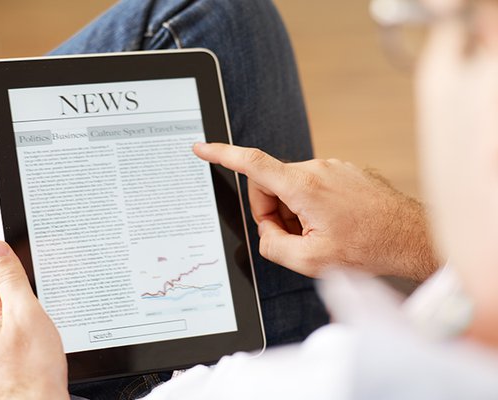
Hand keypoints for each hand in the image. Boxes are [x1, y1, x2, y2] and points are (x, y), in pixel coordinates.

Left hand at [0, 240, 68, 399]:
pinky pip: (20, 342)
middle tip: (42, 329)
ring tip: (42, 345)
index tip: (39, 304)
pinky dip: (33, 345)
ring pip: (19, 325)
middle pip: (12, 304)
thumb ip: (11, 278)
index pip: (3, 285)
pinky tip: (41, 355)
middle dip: (33, 312)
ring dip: (35, 329)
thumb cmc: (33, 367)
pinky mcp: (2, 364)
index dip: (28, 292)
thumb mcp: (26, 312)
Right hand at [194, 143, 438, 281]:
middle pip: (270, 185)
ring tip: (322, 234)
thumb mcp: (311, 261)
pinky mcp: (345, 171)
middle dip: (273, 212)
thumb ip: (273, 245)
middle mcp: (317, 169)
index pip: (252, 163)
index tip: (201, 148)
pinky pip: (314, 185)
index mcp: (303, 186)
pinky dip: (313, 205)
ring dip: (296, 212)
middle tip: (297, 237)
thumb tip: (266, 232)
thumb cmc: (369, 247)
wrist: (412, 237)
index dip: (222, 155)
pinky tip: (335, 224)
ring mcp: (333, 167)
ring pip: (292, 188)